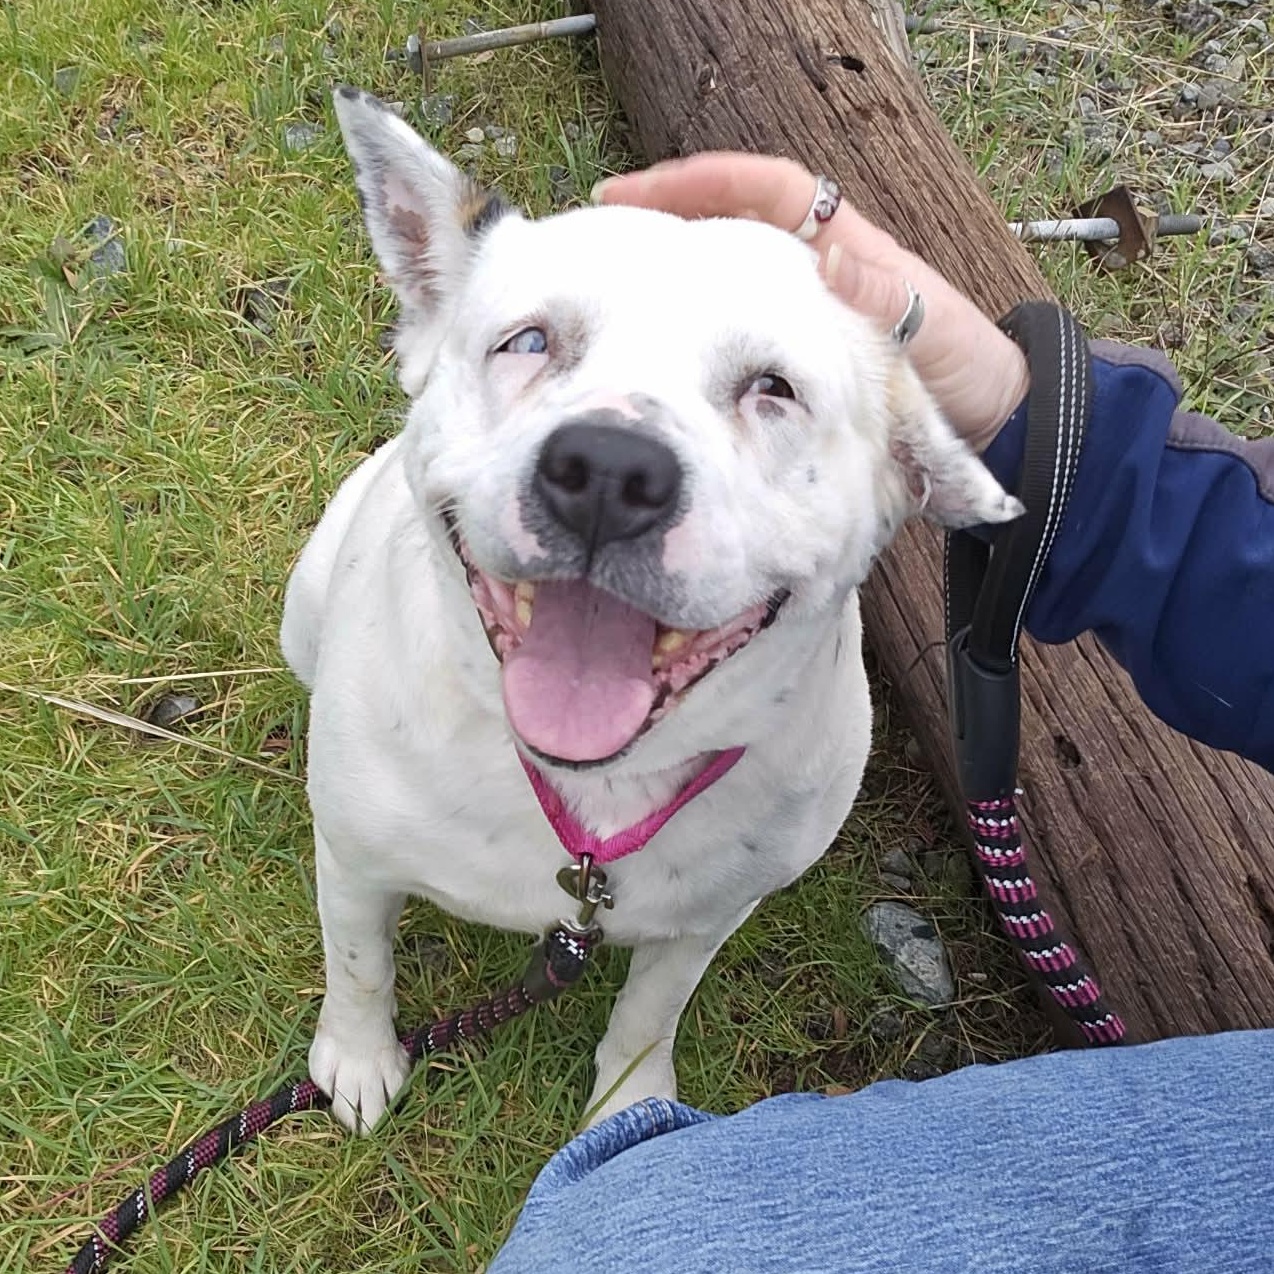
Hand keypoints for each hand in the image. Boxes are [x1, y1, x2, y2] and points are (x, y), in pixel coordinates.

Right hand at [593, 154, 1028, 452]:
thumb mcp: (929, 328)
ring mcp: (802, 324)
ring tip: (615, 295)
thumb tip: (831, 261)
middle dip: (670, 224)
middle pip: (732, 230)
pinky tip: (664, 367)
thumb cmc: (964, 368)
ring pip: (726, 287)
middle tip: (605, 235)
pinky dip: (698, 345)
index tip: (639, 190)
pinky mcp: (797, 370)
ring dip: (675, 284)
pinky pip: (737, 345)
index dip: (707, 180)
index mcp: (845, 249)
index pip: (769, 190)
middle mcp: (816, 277)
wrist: (991, 427)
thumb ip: (884, 296)